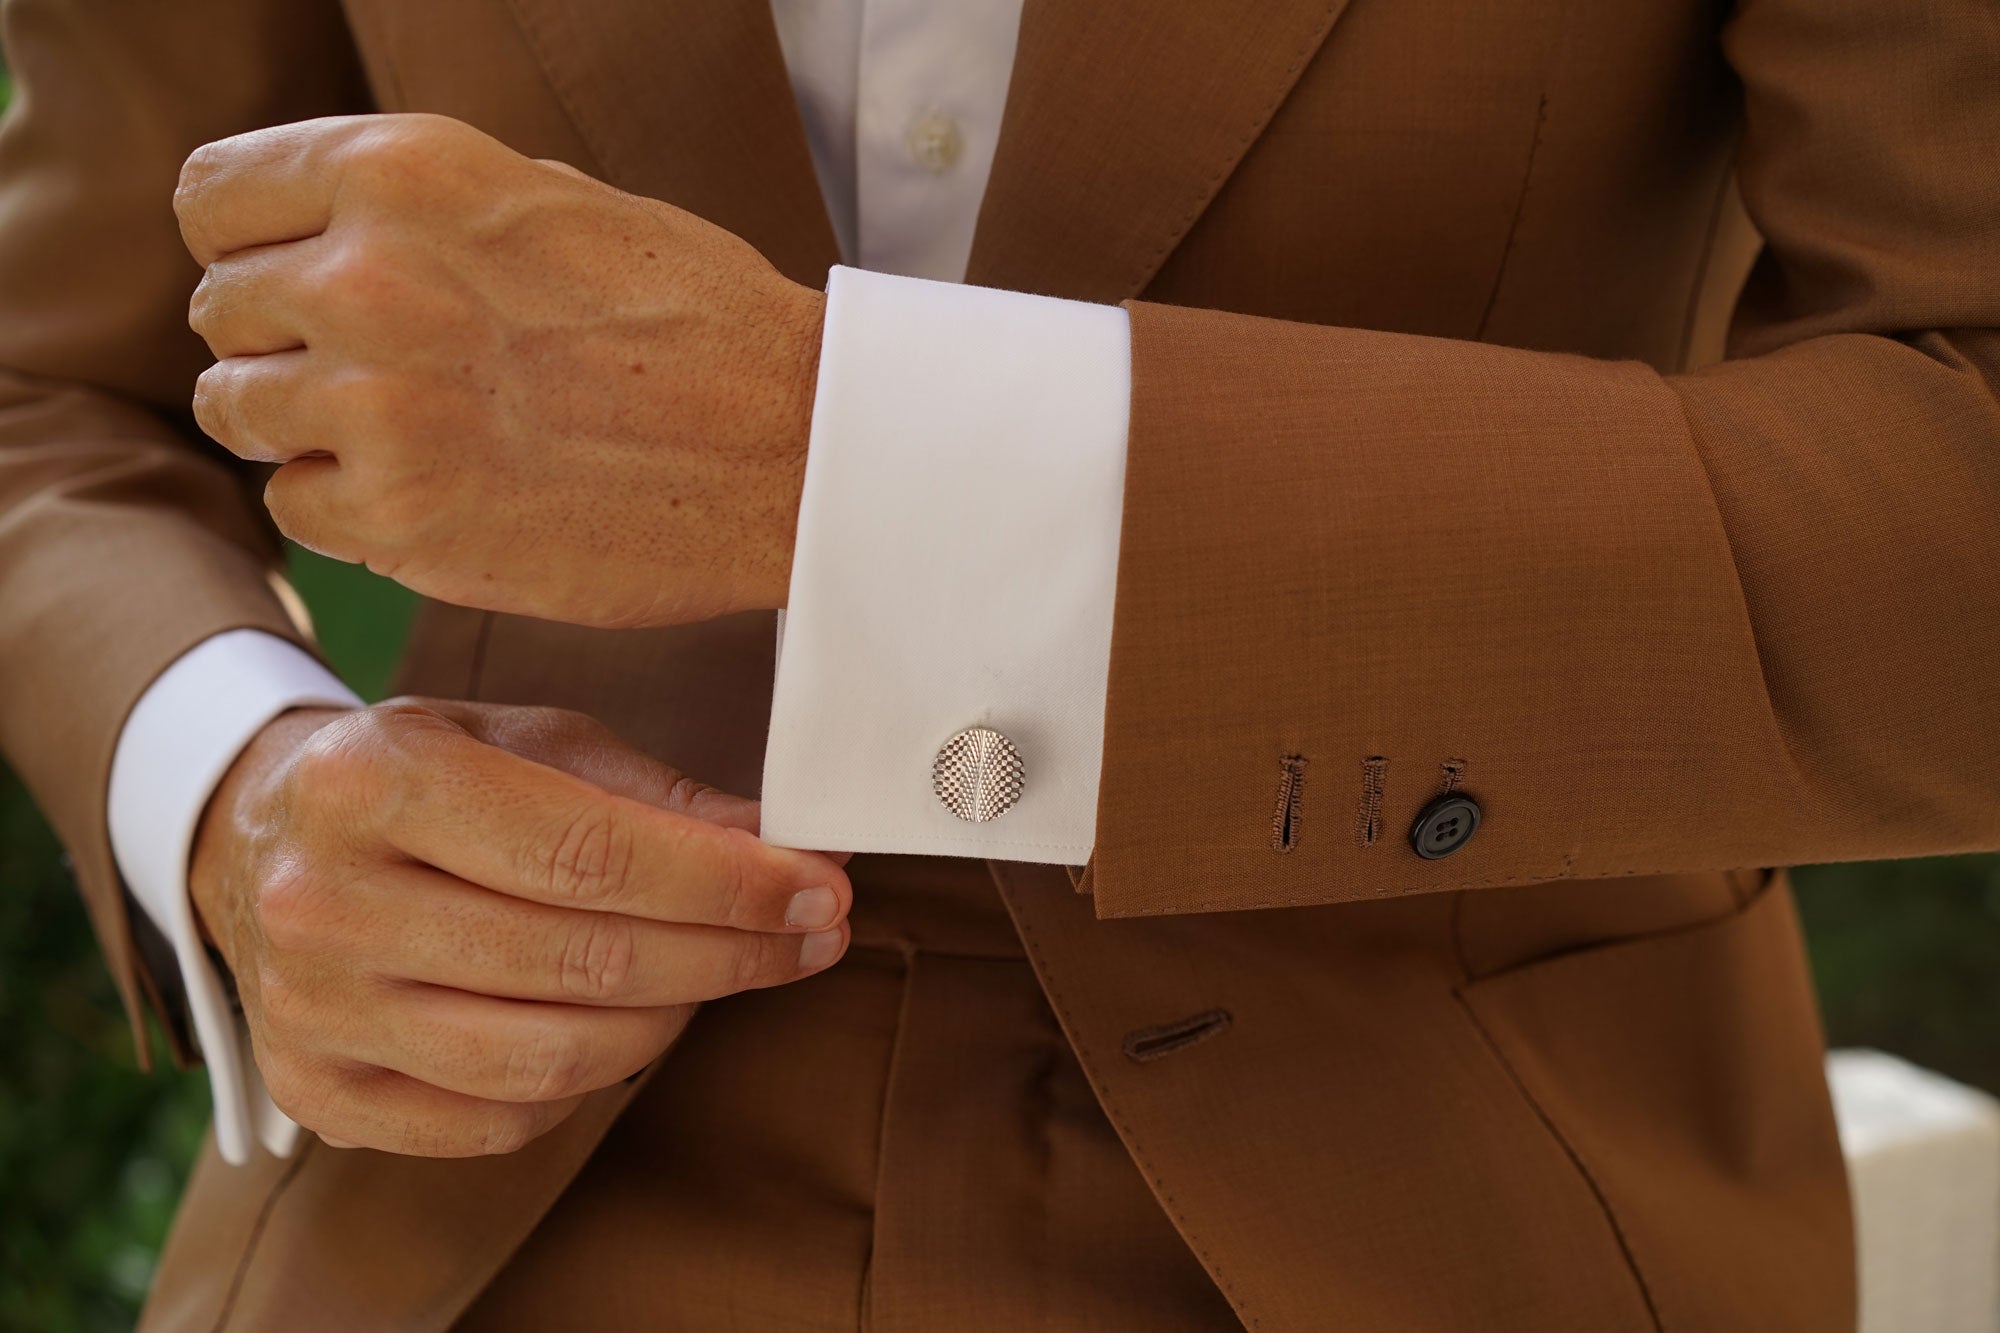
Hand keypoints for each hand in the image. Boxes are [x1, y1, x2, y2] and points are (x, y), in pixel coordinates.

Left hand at [176, 113, 822, 628]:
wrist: (796, 447)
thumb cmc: (697, 321)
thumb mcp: (551, 200)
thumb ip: (416, 209)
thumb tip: (316, 236)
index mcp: (404, 172)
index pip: (212, 197)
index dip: (249, 243)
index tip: (291, 281)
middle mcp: (369, 278)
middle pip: (220, 311)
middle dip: (282, 341)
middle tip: (377, 374)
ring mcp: (378, 406)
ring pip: (238, 412)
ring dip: (303, 427)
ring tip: (405, 435)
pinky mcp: (402, 521)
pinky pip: (296, 507)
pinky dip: (349, 508)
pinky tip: (438, 492)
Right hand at [190, 699, 851, 1156]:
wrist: (260, 836)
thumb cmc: (420, 775)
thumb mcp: (524, 738)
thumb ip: (652, 795)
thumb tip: (785, 846)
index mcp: (375, 779)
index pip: (590, 853)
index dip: (726, 884)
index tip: (820, 889)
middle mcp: (325, 899)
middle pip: (582, 961)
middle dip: (729, 953)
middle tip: (813, 935)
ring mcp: (312, 1008)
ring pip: (550, 1058)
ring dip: (673, 1020)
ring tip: (723, 973)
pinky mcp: (319, 1090)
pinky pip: (500, 1119)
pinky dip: (591, 1079)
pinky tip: (628, 1021)